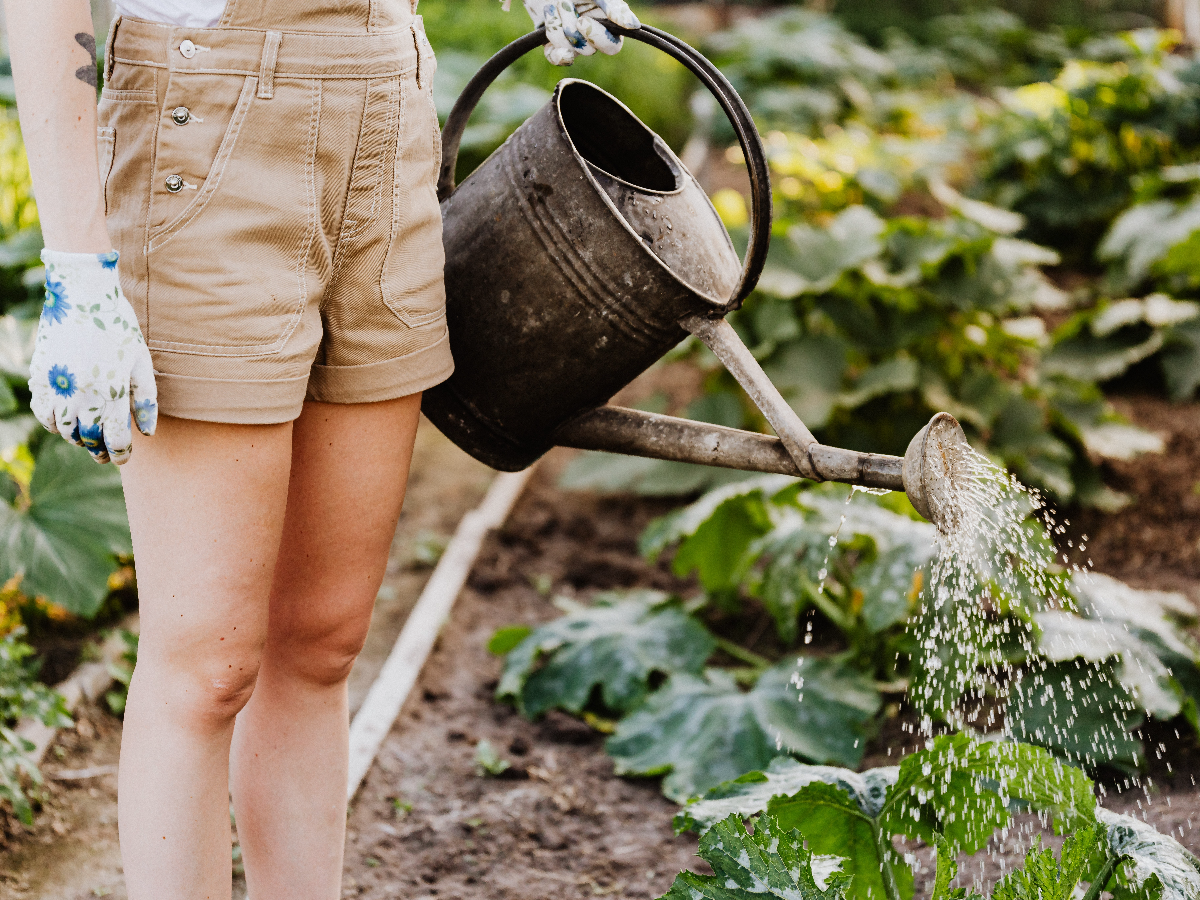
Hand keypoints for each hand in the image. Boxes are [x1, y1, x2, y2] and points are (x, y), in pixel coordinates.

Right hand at [28, 249, 157, 463]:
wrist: (81, 295)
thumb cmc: (118, 327)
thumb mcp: (141, 361)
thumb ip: (146, 400)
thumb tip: (147, 433)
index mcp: (112, 392)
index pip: (115, 439)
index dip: (121, 453)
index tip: (123, 456)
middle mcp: (82, 394)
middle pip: (88, 439)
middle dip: (99, 451)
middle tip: (105, 455)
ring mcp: (57, 386)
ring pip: (64, 430)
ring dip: (76, 438)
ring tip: (87, 439)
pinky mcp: (39, 377)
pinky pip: (43, 412)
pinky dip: (53, 423)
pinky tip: (65, 421)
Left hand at [507, 0, 640, 65]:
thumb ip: (614, 7)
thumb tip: (633, 25)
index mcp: (607, 24)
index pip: (612, 47)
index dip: (598, 38)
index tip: (583, 21)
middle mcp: (592, 37)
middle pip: (588, 51)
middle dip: (571, 27)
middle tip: (563, 4)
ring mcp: (574, 43)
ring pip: (570, 51)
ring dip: (558, 26)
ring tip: (553, 6)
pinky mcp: (555, 47)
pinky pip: (557, 59)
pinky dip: (552, 47)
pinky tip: (549, 28)